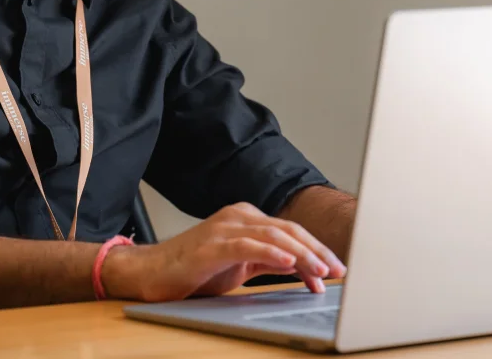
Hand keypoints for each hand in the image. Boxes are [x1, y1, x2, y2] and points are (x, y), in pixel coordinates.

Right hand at [101, 202, 346, 301]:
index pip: (291, 231)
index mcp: (246, 219)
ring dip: (302, 254)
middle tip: (339, 271)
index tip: (337, 268)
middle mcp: (238, 216)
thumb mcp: (240, 267)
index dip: (317, 249)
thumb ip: (268, 262)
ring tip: (322, 271)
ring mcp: (225, 227)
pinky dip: (272, 254)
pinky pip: (249, 246)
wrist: (152, 274)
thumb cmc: (194, 271)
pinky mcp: (212, 244)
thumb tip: (302, 267)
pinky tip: (289, 263)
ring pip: (274, 236)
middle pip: (288, 230)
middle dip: (318, 251)